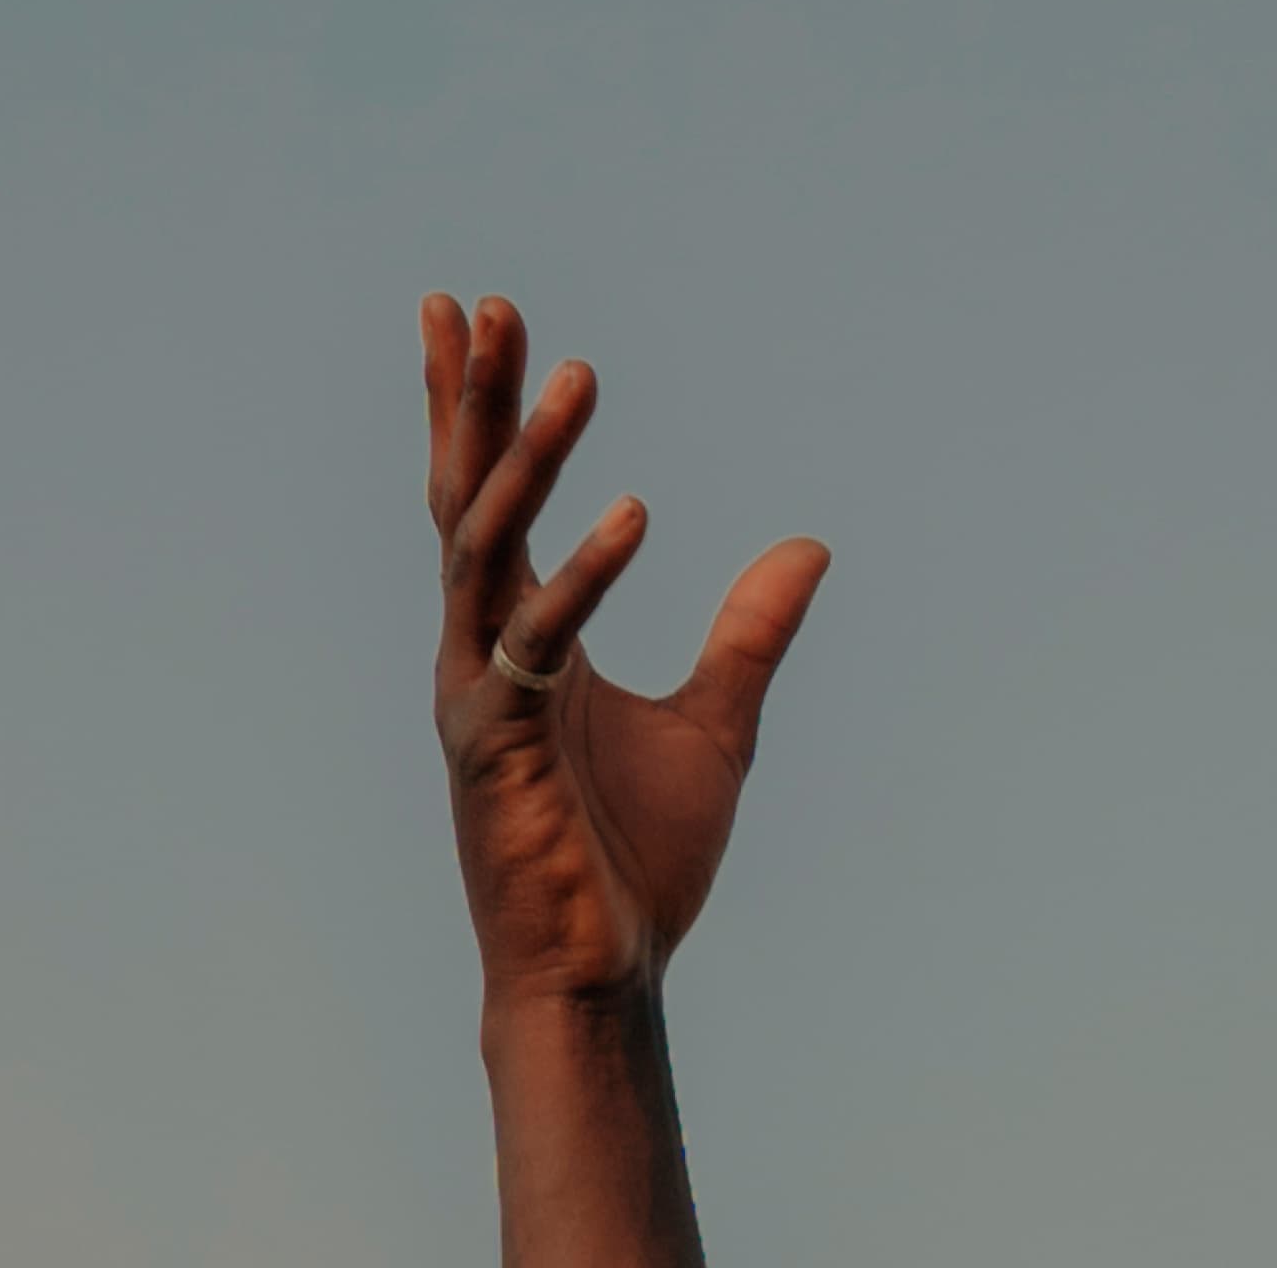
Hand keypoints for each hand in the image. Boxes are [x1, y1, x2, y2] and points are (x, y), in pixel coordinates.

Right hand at [424, 292, 829, 1008]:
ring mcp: (481, 698)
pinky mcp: (500, 750)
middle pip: (466, 499)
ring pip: (487, 551)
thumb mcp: (720, 723)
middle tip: (481, 299)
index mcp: (518, 639)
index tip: (467, 310)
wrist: (608, 977)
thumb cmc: (636, 860)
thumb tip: (810, 546)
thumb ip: (753, 631)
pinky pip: (539, 642)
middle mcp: (481, 653)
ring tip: (575, 370)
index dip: (474, 408)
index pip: (487, 498)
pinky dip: (582, 574)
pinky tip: (637, 511)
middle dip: (469, 400)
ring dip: (526, 460)